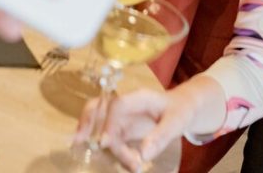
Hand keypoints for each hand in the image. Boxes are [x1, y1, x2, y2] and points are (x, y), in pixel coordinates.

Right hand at [74, 75, 224, 171]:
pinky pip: (112, 139)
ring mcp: (122, 117)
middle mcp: (125, 105)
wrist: (184, 108)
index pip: (115, 106)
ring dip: (110, 148)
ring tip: (133, 165)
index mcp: (137, 98)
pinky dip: (116, 152)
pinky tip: (129, 164)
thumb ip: (161, 136)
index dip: (107, 122)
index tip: (105, 143)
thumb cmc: (180, 110)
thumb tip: (143, 154)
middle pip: (98, 108)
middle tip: (78, 143)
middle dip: (86, 123)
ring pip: (102, 128)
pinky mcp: (123, 129)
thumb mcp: (177, 122)